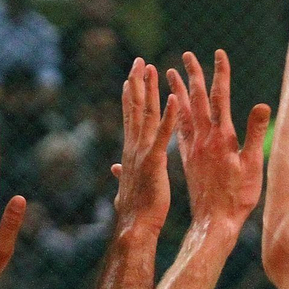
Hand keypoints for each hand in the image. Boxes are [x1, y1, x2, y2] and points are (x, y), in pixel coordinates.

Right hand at [111, 59, 177, 235]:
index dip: (131, 96)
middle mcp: (134, 147)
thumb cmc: (136, 211)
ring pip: (146, 115)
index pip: (131, 118)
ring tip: (151, 68)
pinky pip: (163, 135)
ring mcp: (143, 152)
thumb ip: (123, 174)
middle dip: (137, 83)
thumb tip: (115, 169)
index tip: (132, 77)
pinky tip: (173, 98)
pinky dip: (168, 116)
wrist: (136, 227)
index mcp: (131, 151)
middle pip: (135, 109)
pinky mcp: (155, 161)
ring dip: (148, 90)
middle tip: (139, 60)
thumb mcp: (128, 187)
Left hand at [168, 50, 269, 236]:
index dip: (220, 73)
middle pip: (197, 100)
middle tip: (187, 54)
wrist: (214, 222)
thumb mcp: (253, 166)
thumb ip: (256, 134)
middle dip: (194, 75)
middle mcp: (203, 139)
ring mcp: (193, 149)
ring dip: (178, 91)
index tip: (218, 53)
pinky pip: (178, 130)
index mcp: (221, 137)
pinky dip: (174, 114)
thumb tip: (261, 105)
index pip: (220, 97)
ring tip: (170, 73)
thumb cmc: (238, 197)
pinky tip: (171, 109)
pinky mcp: (187, 159)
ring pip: (183, 112)